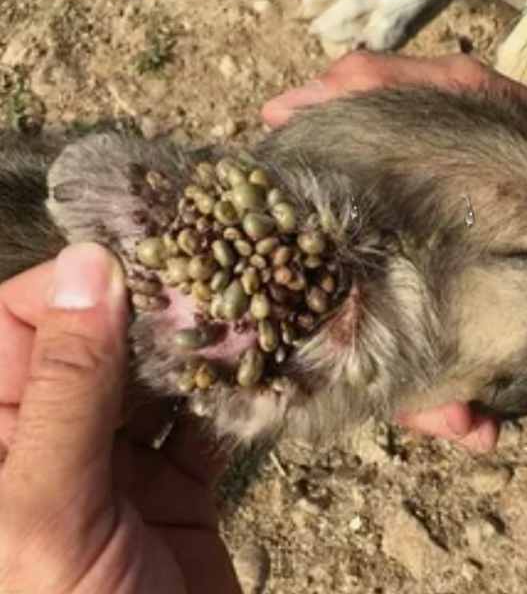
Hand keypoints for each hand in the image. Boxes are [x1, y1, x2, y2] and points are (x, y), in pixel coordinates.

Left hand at [0, 244, 239, 593]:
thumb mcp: (46, 511)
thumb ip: (66, 389)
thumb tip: (90, 266)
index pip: (21, 326)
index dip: (81, 285)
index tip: (153, 256)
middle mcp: (46, 442)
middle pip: (100, 345)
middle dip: (158, 313)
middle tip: (222, 281)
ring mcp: (114, 465)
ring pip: (156, 380)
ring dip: (204, 352)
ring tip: (252, 315)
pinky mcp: (172, 489)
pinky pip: (200, 426)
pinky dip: (231, 400)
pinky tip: (262, 373)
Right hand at [261, 51, 526, 451]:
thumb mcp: (458, 92)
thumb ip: (383, 85)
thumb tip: (280, 108)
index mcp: (382, 235)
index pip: (322, 273)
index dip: (300, 301)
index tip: (286, 326)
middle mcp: (405, 283)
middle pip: (353, 341)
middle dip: (358, 374)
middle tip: (365, 383)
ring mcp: (448, 317)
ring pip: (405, 383)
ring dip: (421, 411)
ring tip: (448, 417)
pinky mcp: (491, 341)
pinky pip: (462, 394)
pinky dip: (463, 417)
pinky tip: (478, 427)